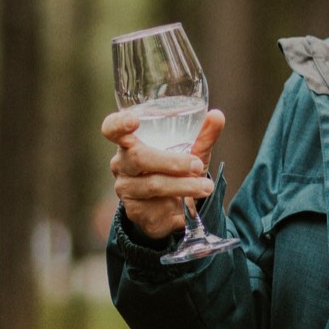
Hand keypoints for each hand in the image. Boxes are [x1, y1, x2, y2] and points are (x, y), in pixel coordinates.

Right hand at [102, 108, 224, 239]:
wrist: (171, 210)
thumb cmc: (175, 171)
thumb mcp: (190, 151)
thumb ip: (203, 135)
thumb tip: (217, 116)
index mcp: (129, 142)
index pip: (111, 129)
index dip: (119, 124)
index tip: (134, 120)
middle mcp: (121, 165)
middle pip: (138, 158)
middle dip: (172, 162)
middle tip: (198, 166)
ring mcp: (126, 190)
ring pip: (153, 185)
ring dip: (184, 186)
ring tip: (206, 187)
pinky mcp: (136, 213)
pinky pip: (158, 208)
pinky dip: (178, 208)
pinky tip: (187, 208)